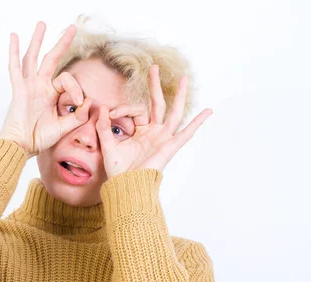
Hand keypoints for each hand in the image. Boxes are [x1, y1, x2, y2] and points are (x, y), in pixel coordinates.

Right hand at [0, 21, 91, 157]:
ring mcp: (29, 86)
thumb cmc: (39, 139)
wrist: (21, 146)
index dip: (76, 89)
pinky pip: (15, 68)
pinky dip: (14, 52)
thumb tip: (90, 101)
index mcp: (51, 95)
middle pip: (51, 59)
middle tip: (72, 28)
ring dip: (38, 40)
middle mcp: (40, 87)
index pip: (67, 80)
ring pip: (33, 57)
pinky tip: (14, 37)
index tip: (79, 103)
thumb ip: (78, 116)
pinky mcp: (19, 89)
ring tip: (42, 24)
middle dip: (62, 44)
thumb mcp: (64, 127)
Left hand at [95, 65, 212, 176]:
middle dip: (155, 86)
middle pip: (158, 104)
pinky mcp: (170, 147)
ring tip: (183, 78)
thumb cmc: (118, 171)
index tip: (110, 113)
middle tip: (154, 67)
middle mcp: (154, 133)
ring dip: (179, 95)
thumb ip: (104, 128)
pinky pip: (186, 133)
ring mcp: (163, 138)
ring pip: (174, 112)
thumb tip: (102, 109)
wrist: (126, 186)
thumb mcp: (108, 146)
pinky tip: (208, 111)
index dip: (123, 108)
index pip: (135, 110)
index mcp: (140, 132)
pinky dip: (197, 122)